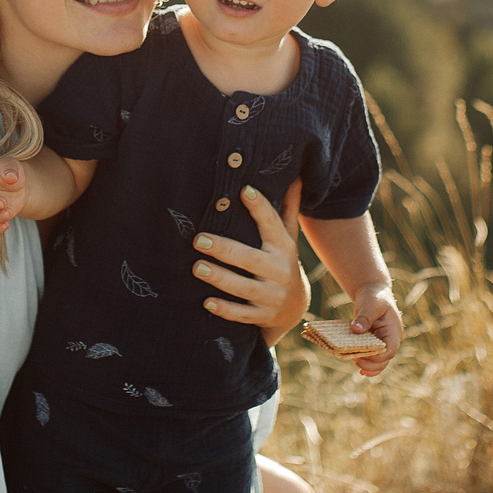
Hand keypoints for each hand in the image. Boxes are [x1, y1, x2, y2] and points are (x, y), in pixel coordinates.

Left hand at [192, 181, 308, 342]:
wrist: (295, 308)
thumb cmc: (281, 262)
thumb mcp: (287, 237)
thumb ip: (287, 208)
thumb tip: (295, 175)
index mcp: (283, 246)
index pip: (272, 224)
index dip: (260, 207)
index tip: (243, 191)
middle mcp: (279, 270)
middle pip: (252, 259)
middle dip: (225, 249)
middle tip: (198, 239)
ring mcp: (272, 296)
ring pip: (245, 288)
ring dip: (220, 278)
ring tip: (196, 267)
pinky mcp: (262, 316)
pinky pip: (242, 314)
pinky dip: (225, 310)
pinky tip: (206, 302)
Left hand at [345, 284, 402, 377]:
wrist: (372, 293)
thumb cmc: (374, 297)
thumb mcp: (370, 304)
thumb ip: (364, 317)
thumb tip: (356, 330)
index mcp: (393, 331)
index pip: (389, 350)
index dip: (376, 356)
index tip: (361, 354)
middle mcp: (390, 340)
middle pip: (384, 361)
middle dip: (369, 364)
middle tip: (353, 359)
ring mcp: (382, 343)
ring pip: (378, 363)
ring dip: (366, 366)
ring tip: (353, 361)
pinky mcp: (373, 343)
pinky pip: (371, 357)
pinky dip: (365, 362)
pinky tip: (356, 364)